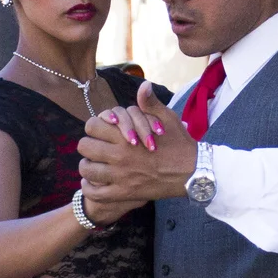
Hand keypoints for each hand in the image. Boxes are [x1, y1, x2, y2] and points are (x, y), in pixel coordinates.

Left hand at [78, 82, 197, 205]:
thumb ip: (150, 103)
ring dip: (88, 166)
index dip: (94, 127)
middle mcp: (120, 156)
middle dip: (89, 145)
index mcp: (126, 136)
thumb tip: (144, 84)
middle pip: (84, 147)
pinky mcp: (124, 193)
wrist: (193, 172)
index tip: (101, 131)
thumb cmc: (180, 143)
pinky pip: (95, 193)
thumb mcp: (167, 118)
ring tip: (94, 165)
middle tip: (96, 148)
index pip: (92, 126)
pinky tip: (94, 183)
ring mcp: (120, 176)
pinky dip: (90, 188)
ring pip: (86, 170)